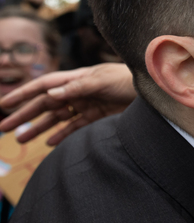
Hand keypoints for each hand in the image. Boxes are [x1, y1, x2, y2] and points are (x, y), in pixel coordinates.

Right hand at [0, 63, 135, 145]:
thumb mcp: (101, 80)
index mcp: (75, 79)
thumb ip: (76, 87)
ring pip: (56, 118)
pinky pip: (74, 127)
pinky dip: (61, 135)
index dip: (23, 94)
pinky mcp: (97, 116)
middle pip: (45, 104)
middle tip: (4, 128)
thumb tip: (49, 93)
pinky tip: (49, 144)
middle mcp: (77, 91)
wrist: (151, 89)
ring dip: (39, 128)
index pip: (43, 86)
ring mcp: (86, 104)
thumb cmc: (127, 78)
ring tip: (21, 139)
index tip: (4, 104)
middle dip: (24, 115)